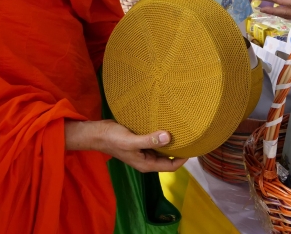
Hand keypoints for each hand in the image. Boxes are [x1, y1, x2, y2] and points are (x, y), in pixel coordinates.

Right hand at [67, 119, 186, 172]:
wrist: (96, 133)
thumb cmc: (112, 138)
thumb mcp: (131, 140)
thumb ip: (149, 140)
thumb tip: (168, 137)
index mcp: (146, 164)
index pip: (171, 166)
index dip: (184, 159)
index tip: (194, 146)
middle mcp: (146, 159)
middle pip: (168, 158)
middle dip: (179, 149)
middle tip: (191, 136)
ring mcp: (143, 150)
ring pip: (162, 149)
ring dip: (171, 141)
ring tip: (183, 130)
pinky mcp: (139, 141)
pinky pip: (155, 140)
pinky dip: (162, 135)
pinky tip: (167, 124)